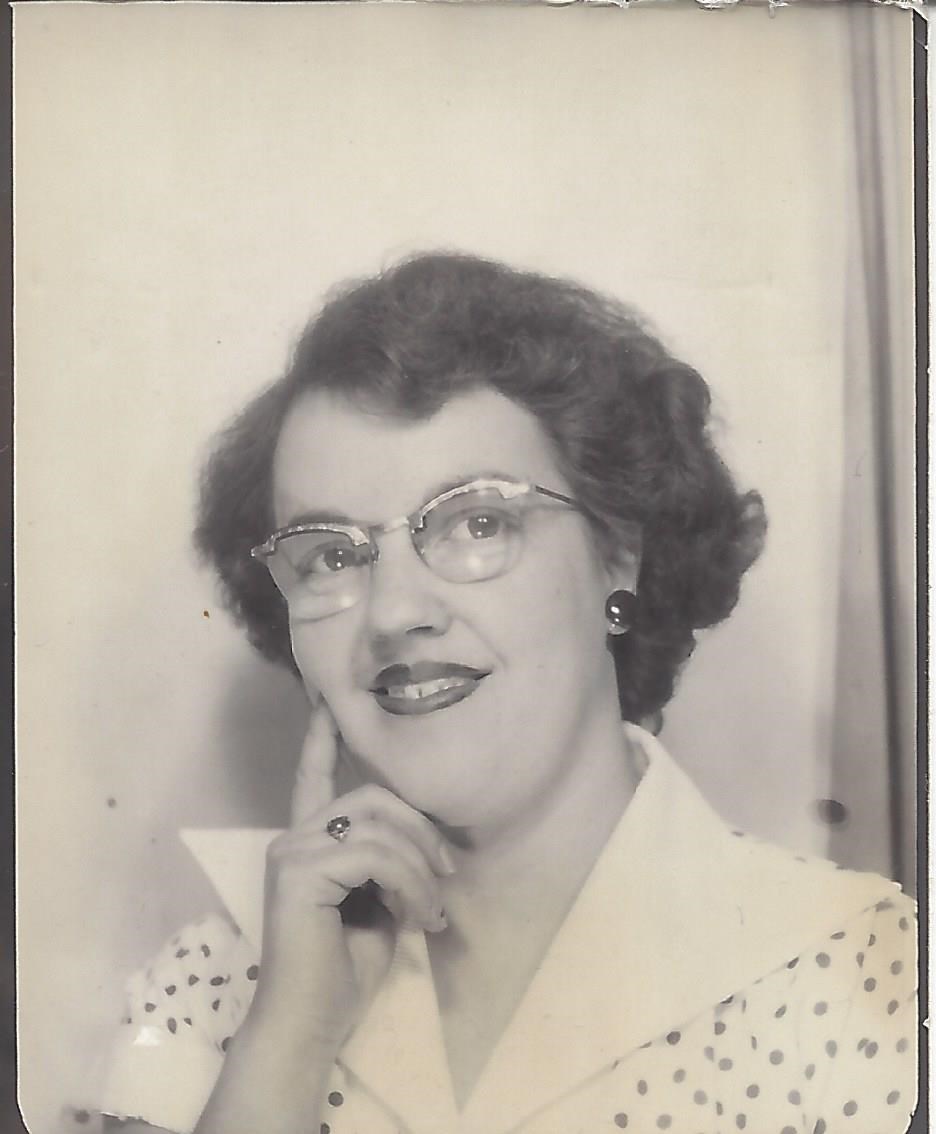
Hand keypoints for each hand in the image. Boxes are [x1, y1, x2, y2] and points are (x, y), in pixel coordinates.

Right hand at [249, 699, 454, 1050]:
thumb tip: (424, 844)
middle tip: (447, 877)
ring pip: (380, 827)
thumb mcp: (379, 904)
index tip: (328, 700)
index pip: (314, 777)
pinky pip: (374, 855)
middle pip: (373, 796)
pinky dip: (409, 883)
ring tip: (433, 912)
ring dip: (421, 868)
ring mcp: (292, 851)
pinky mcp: (298, 871)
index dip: (322, 738)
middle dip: (422, 830)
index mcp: (309, 843)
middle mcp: (293, 838)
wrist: (311, 1025)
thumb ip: (388, 864)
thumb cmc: (344, 971)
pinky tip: (418, 916)